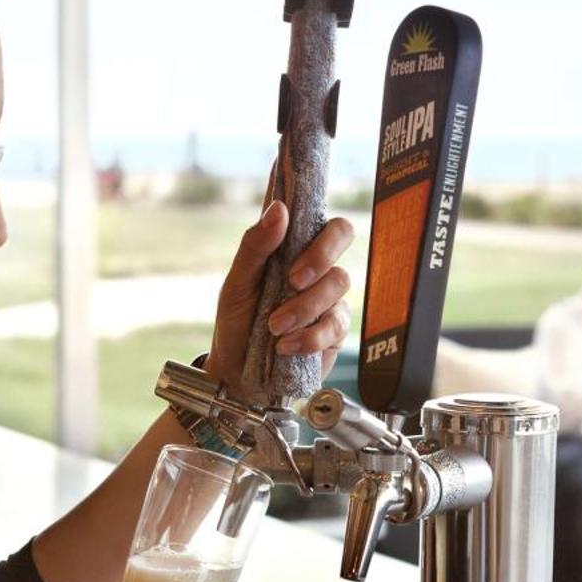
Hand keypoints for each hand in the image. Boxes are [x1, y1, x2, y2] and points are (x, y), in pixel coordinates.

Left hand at [206, 202, 356, 386]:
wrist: (238, 372)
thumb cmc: (237, 322)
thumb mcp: (237, 283)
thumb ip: (256, 246)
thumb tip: (279, 208)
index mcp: (295, 248)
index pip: (326, 221)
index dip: (320, 227)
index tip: (294, 248)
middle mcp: (318, 268)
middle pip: (344, 239)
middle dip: (319, 258)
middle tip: (292, 281)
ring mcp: (330, 298)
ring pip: (338, 284)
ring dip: (304, 306)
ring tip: (275, 326)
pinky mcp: (334, 331)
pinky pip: (336, 325)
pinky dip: (309, 336)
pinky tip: (286, 346)